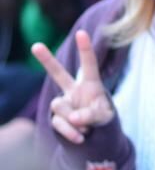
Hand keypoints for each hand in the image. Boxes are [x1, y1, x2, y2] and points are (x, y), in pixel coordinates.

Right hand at [31, 30, 114, 144]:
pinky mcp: (56, 117)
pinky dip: (71, 132)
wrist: (93, 131)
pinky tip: (80, 136)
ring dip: (75, 120)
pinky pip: (59, 124)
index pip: (89, 65)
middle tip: (35, 46)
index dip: (85, 49)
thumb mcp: (104, 116)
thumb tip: (73, 118)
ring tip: (86, 126)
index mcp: (91, 84)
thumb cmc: (102, 116)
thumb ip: (91, 115)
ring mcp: (64, 103)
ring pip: (60, 108)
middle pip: (59, 74)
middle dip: (46, 60)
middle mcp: (74, 90)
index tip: (82, 33)